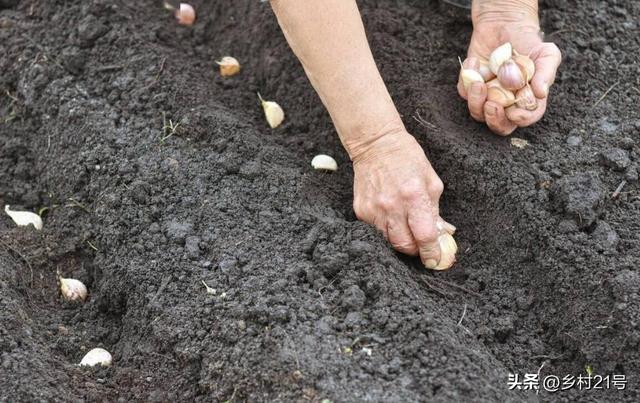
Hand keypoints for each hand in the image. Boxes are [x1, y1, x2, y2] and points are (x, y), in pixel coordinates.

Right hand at [351, 129, 455, 268]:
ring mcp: (373, 209)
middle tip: (421, 245)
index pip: (424, 235)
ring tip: (406, 228)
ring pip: (389, 242)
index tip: (435, 260)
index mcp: (414, 196)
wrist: (376, 145)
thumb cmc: (408, 159)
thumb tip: (442, 234)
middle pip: (404, 245)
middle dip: (416, 250)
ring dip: (400, 240)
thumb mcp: (431, 181)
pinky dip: (386, 230)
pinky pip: (375, 232)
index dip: (431, 252)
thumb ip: (435, 210)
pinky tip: (391, 217)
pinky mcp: (361, 211)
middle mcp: (392, 206)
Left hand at [457, 0, 560, 134]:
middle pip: (499, 125)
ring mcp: (487, 97)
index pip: (526, 117)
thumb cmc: (529, 42)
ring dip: (476, 101)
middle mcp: (507, 103)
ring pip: (477, 113)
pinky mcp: (470, 87)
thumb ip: (546, 73)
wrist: (504, 24)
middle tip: (492, 105)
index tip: (514, 112)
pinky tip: (474, 61)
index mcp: (527, 100)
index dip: (521, 119)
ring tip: (478, 82)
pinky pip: (463, 92)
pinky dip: (466, 78)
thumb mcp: (546, 53)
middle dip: (494, 120)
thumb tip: (541, 94)